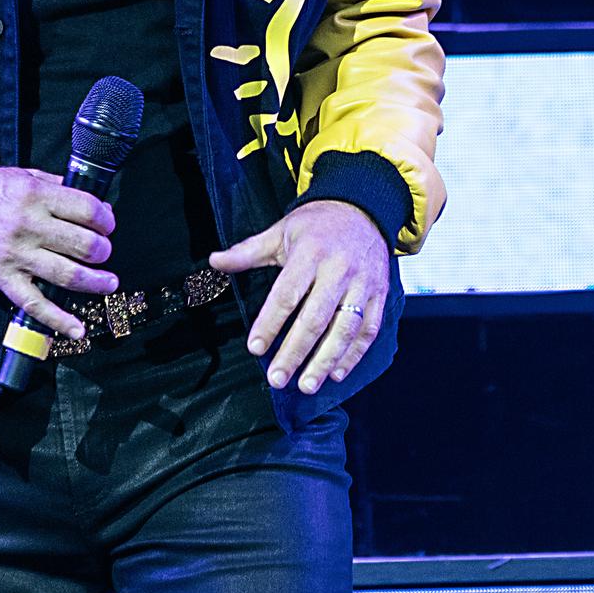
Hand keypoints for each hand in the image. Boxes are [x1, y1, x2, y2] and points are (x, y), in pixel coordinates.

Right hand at [0, 167, 117, 340]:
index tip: (108, 225)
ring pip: (68, 275)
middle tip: (103, 252)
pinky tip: (76, 329)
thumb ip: (59, 187)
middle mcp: (29, 226)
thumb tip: (96, 206)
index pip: (87, 210)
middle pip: (84, 244)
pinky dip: (58, 320)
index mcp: (37, 196)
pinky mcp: (4, 279)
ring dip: (95, 283)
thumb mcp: (24, 176)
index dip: (106, 220)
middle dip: (102, 251)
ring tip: (107, 283)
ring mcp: (16, 256)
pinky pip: (35, 304)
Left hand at [209, 200, 386, 392]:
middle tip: (277, 378)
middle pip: (316, 318)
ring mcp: (363, 283)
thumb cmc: (318, 224)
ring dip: (325, 360)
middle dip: (295, 352)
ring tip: (307, 384)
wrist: (364, 207)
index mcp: (311, 253)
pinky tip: (336, 373)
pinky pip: (369, 329)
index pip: (287, 295)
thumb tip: (214, 261)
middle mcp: (340, 269)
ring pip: (345, 328)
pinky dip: (353, 354)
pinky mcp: (379, 294)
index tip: (255, 348)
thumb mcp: (281, 232)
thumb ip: (248, 252)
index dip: (270, 324)